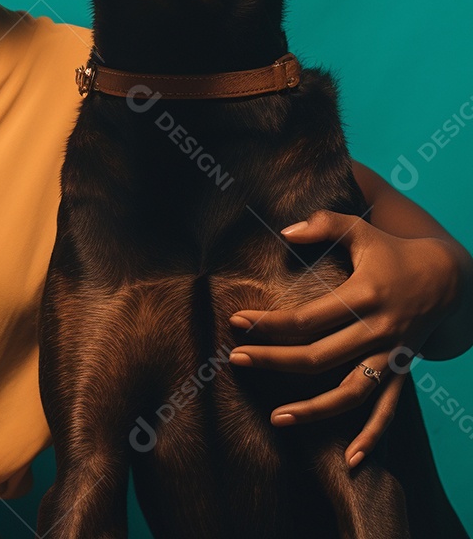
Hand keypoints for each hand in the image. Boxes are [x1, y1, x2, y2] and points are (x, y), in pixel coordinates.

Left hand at [226, 208, 461, 467]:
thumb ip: (324, 224)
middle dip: (274, 361)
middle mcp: (377, 331)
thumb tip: (284, 231)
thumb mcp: (361, 229)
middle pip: (318, 357)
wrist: (448, 279)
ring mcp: (390, 356)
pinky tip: (351, 460)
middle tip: (236, 361)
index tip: (238, 322)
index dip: (270, 323)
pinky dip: (372, 437)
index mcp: (363, 296)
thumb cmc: (393, 251)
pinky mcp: (402, 371)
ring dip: (313, 410)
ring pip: (349, 393)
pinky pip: (388, 411)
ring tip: (276, 418)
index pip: (307, 318)